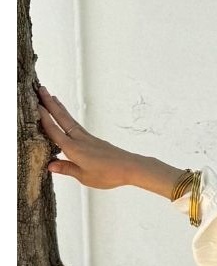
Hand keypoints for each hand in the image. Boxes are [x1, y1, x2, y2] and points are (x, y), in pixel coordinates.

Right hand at [35, 85, 176, 193]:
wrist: (130, 167)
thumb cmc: (108, 174)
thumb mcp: (85, 176)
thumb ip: (67, 169)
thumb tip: (50, 165)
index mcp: (74, 149)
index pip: (55, 131)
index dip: (44, 118)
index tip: (36, 104)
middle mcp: (79, 140)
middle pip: (62, 119)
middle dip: (50, 104)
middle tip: (41, 89)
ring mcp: (87, 138)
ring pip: (69, 120)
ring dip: (59, 108)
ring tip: (52, 97)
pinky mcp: (93, 140)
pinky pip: (76, 126)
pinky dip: (68, 118)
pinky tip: (66, 117)